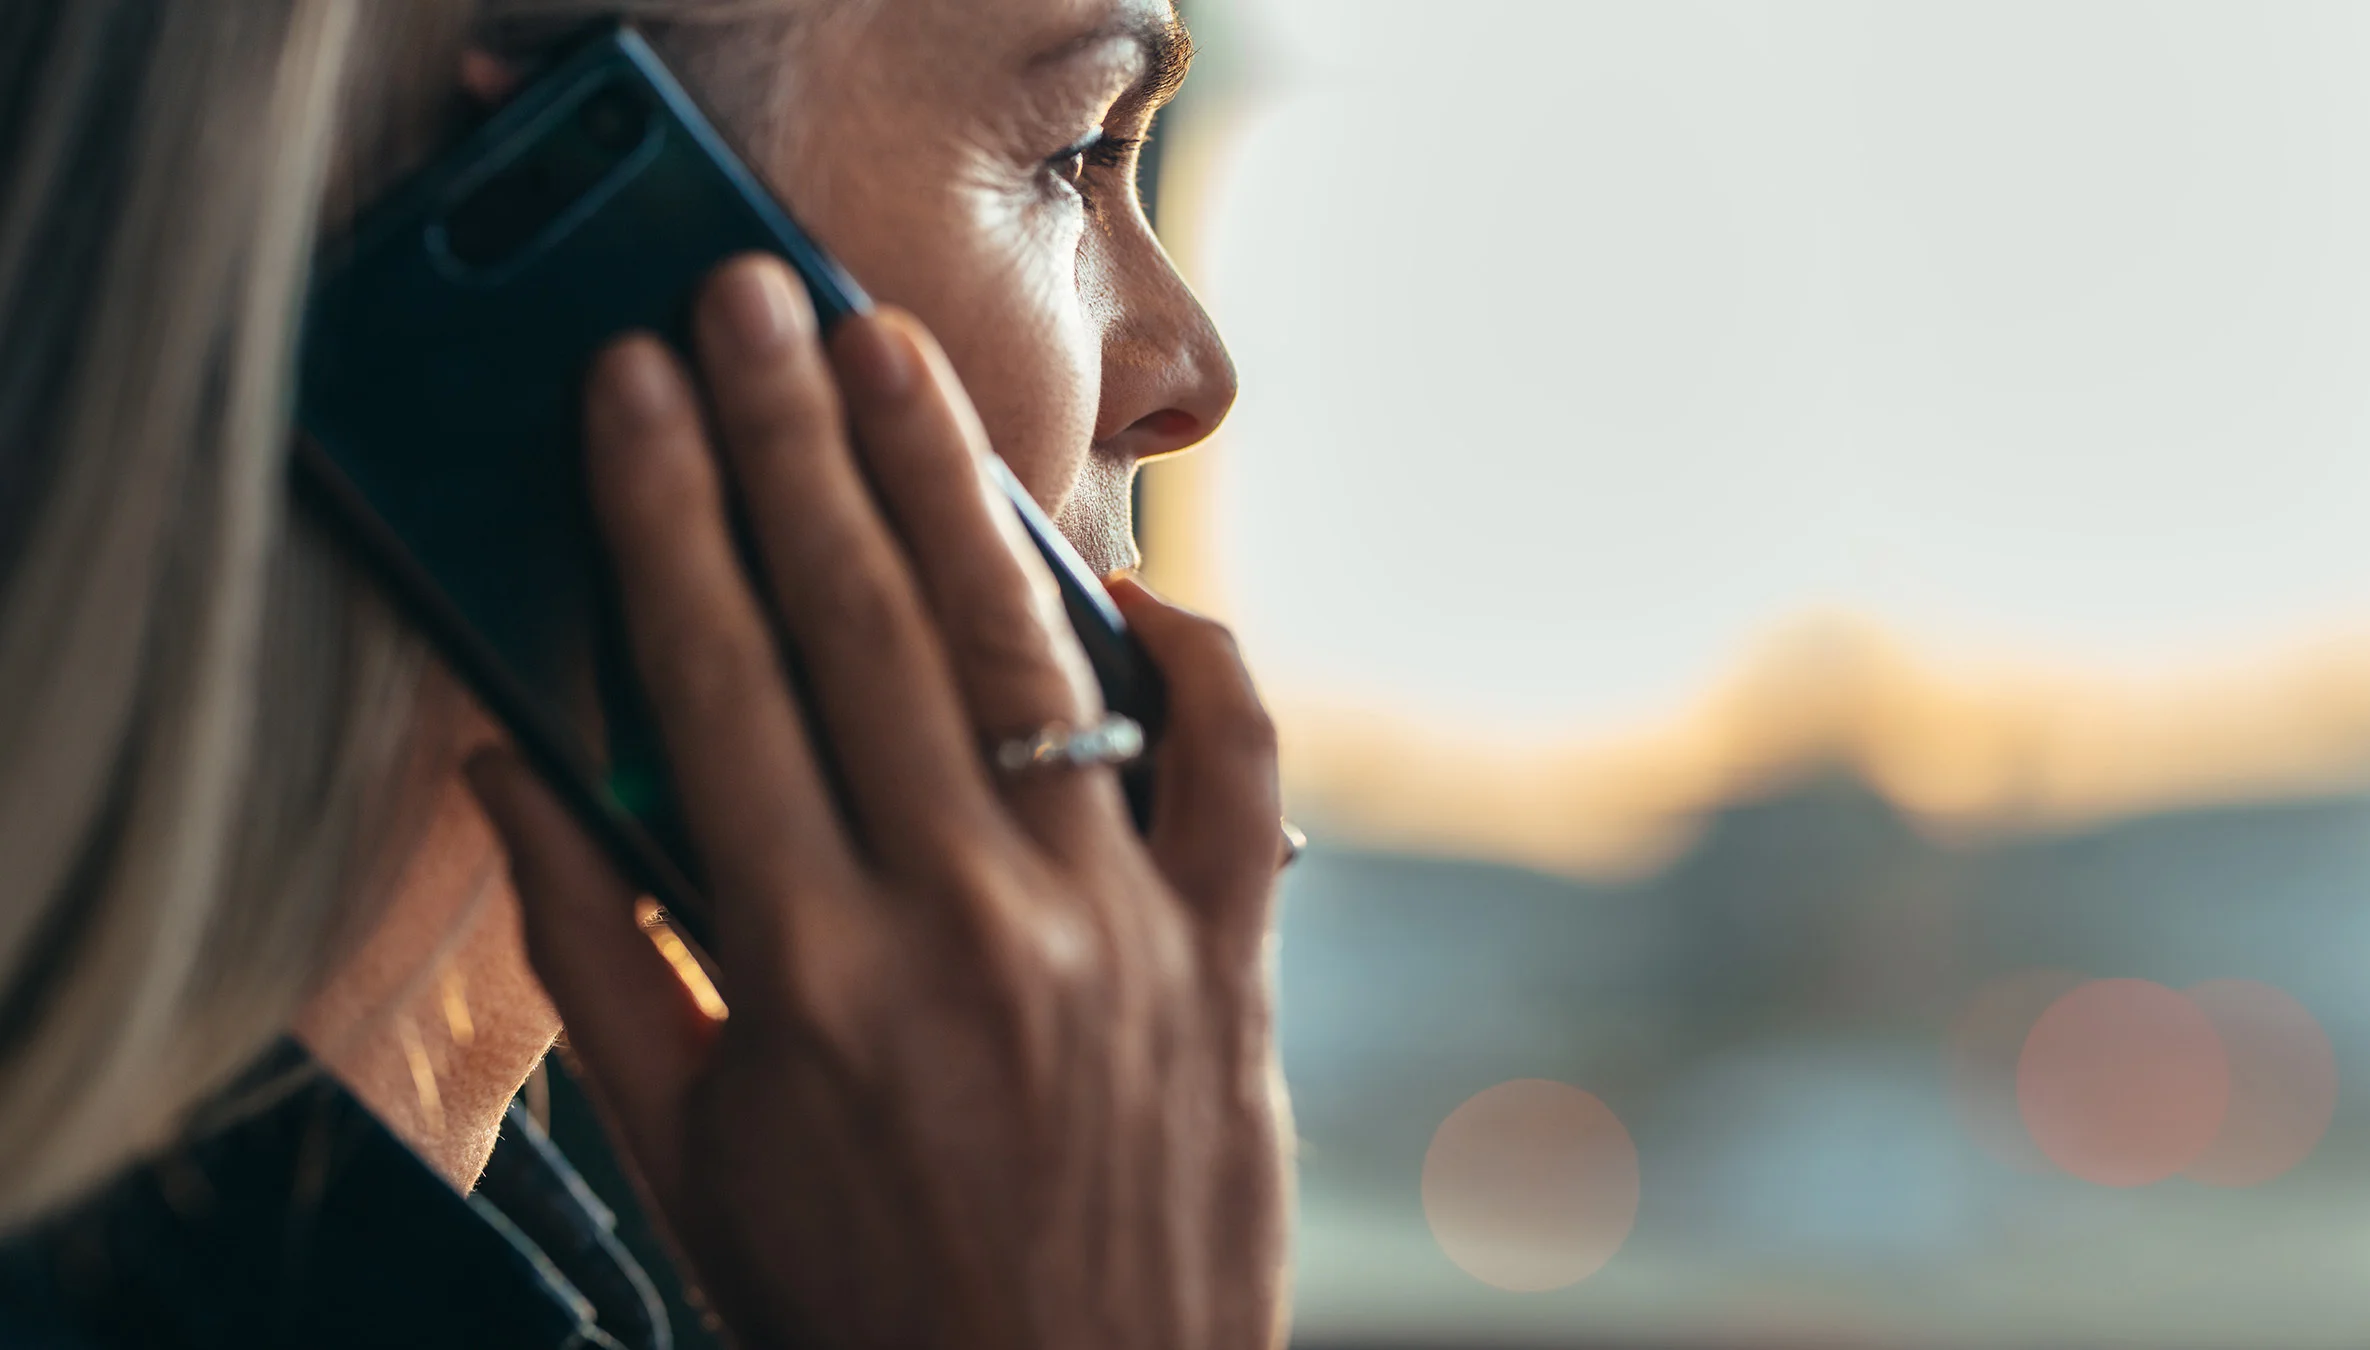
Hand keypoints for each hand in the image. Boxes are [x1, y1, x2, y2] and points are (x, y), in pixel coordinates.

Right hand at [466, 255, 1290, 1349]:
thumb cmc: (855, 1307)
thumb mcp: (687, 1153)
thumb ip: (593, 956)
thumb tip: (502, 771)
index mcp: (802, 974)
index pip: (716, 682)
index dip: (663, 511)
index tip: (632, 386)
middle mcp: (961, 926)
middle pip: (862, 626)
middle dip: (793, 439)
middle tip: (751, 301)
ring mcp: (1112, 932)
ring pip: (1029, 658)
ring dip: (953, 488)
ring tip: (894, 362)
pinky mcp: (1228, 963)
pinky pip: (1237, 768)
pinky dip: (1200, 659)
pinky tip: (1132, 582)